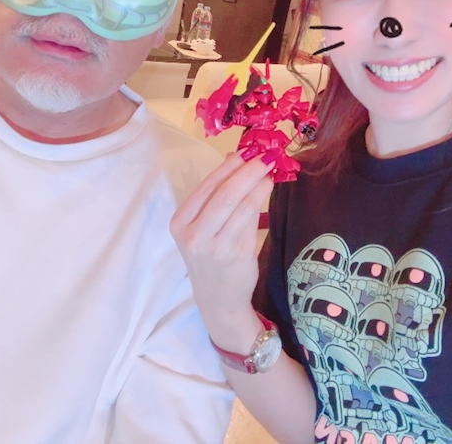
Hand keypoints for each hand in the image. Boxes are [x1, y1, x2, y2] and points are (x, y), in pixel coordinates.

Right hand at [170, 152, 274, 348]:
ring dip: (257, 183)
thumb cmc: (211, 258)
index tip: (247, 151)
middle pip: (223, 194)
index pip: (206, 187)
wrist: (217, 299)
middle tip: (265, 156)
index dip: (228, 167)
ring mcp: (213, 247)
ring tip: (270, 170)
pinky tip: (267, 188)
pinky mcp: (234, 255)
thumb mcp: (204, 227)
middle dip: (246, 171)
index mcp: (180, 222)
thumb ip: (218, 195)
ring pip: (238, 206)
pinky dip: (259, 200)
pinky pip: (249, 221)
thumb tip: (234, 159)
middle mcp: (192, 235)